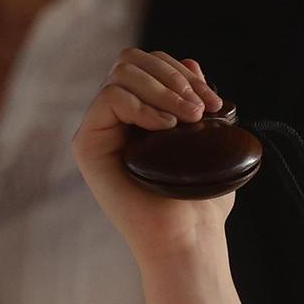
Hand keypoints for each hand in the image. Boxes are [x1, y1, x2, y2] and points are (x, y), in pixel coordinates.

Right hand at [71, 49, 230, 264]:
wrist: (188, 241)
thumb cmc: (202, 203)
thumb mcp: (209, 144)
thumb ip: (196, 102)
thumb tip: (192, 61)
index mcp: (142, 115)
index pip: (151, 66)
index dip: (183, 73)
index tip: (216, 102)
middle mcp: (116, 119)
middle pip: (132, 61)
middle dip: (173, 76)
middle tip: (203, 109)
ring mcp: (100, 130)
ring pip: (121, 74)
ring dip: (163, 89)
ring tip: (191, 118)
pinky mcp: (87, 145)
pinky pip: (110, 98)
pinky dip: (142, 105)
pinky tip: (168, 128)